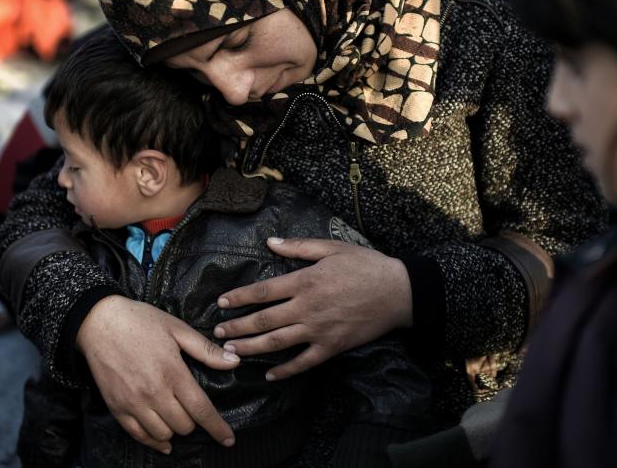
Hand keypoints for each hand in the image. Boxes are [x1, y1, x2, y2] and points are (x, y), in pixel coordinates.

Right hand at [77, 296, 239, 453]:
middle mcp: (153, 392)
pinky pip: (138, 435)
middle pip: (183, 425)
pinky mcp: (117, 408)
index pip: (200, 409)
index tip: (228, 439)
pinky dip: (153, 441)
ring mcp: (133, 403)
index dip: (217, 427)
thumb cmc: (141, 322)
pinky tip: (162, 441)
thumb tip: (234, 361)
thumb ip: (206, 350)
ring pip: (163, 434)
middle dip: (193, 420)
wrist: (99, 322)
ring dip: (174, 429)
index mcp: (172, 372)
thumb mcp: (177, 328)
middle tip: (191, 407)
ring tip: (176, 417)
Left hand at [215, 238, 412, 379]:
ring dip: (252, 348)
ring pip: (277, 342)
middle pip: (264, 320)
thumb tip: (270, 242)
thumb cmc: (365, 265)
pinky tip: (270, 376)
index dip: (240, 297)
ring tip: (231, 352)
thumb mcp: (332, 248)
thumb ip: (298, 247)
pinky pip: (304, 362)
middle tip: (218, 332)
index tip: (222, 302)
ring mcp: (319, 330)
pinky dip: (286, 371)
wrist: (398, 292)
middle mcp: (307, 307)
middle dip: (238, 327)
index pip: (264, 291)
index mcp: (305, 281)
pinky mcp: (332, 347)